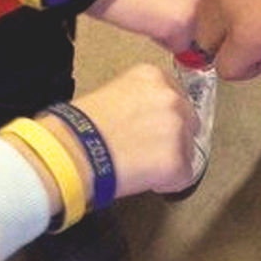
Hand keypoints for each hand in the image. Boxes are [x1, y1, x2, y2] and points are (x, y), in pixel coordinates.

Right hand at [63, 64, 196, 195]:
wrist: (72, 152)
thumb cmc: (81, 126)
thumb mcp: (113, 94)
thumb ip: (140, 100)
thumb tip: (149, 119)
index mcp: (155, 77)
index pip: (176, 98)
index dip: (162, 118)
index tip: (147, 129)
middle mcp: (172, 98)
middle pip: (189, 122)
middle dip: (172, 138)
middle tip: (144, 150)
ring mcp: (178, 129)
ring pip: (188, 151)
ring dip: (168, 160)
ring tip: (137, 164)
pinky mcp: (178, 161)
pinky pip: (184, 177)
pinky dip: (167, 183)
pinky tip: (141, 177)